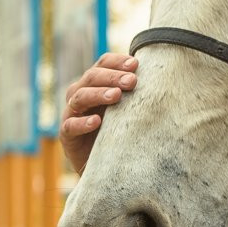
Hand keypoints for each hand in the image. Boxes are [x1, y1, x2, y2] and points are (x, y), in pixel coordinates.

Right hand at [60, 53, 138, 174]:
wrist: (104, 164)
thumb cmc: (117, 130)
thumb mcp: (126, 108)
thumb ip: (134, 92)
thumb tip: (160, 75)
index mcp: (94, 83)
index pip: (102, 64)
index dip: (117, 62)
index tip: (135, 64)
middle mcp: (80, 94)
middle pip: (91, 77)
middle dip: (112, 77)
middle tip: (131, 81)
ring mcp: (71, 113)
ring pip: (79, 97)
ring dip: (98, 93)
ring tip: (117, 95)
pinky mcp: (67, 135)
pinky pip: (70, 126)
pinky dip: (82, 122)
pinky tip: (96, 121)